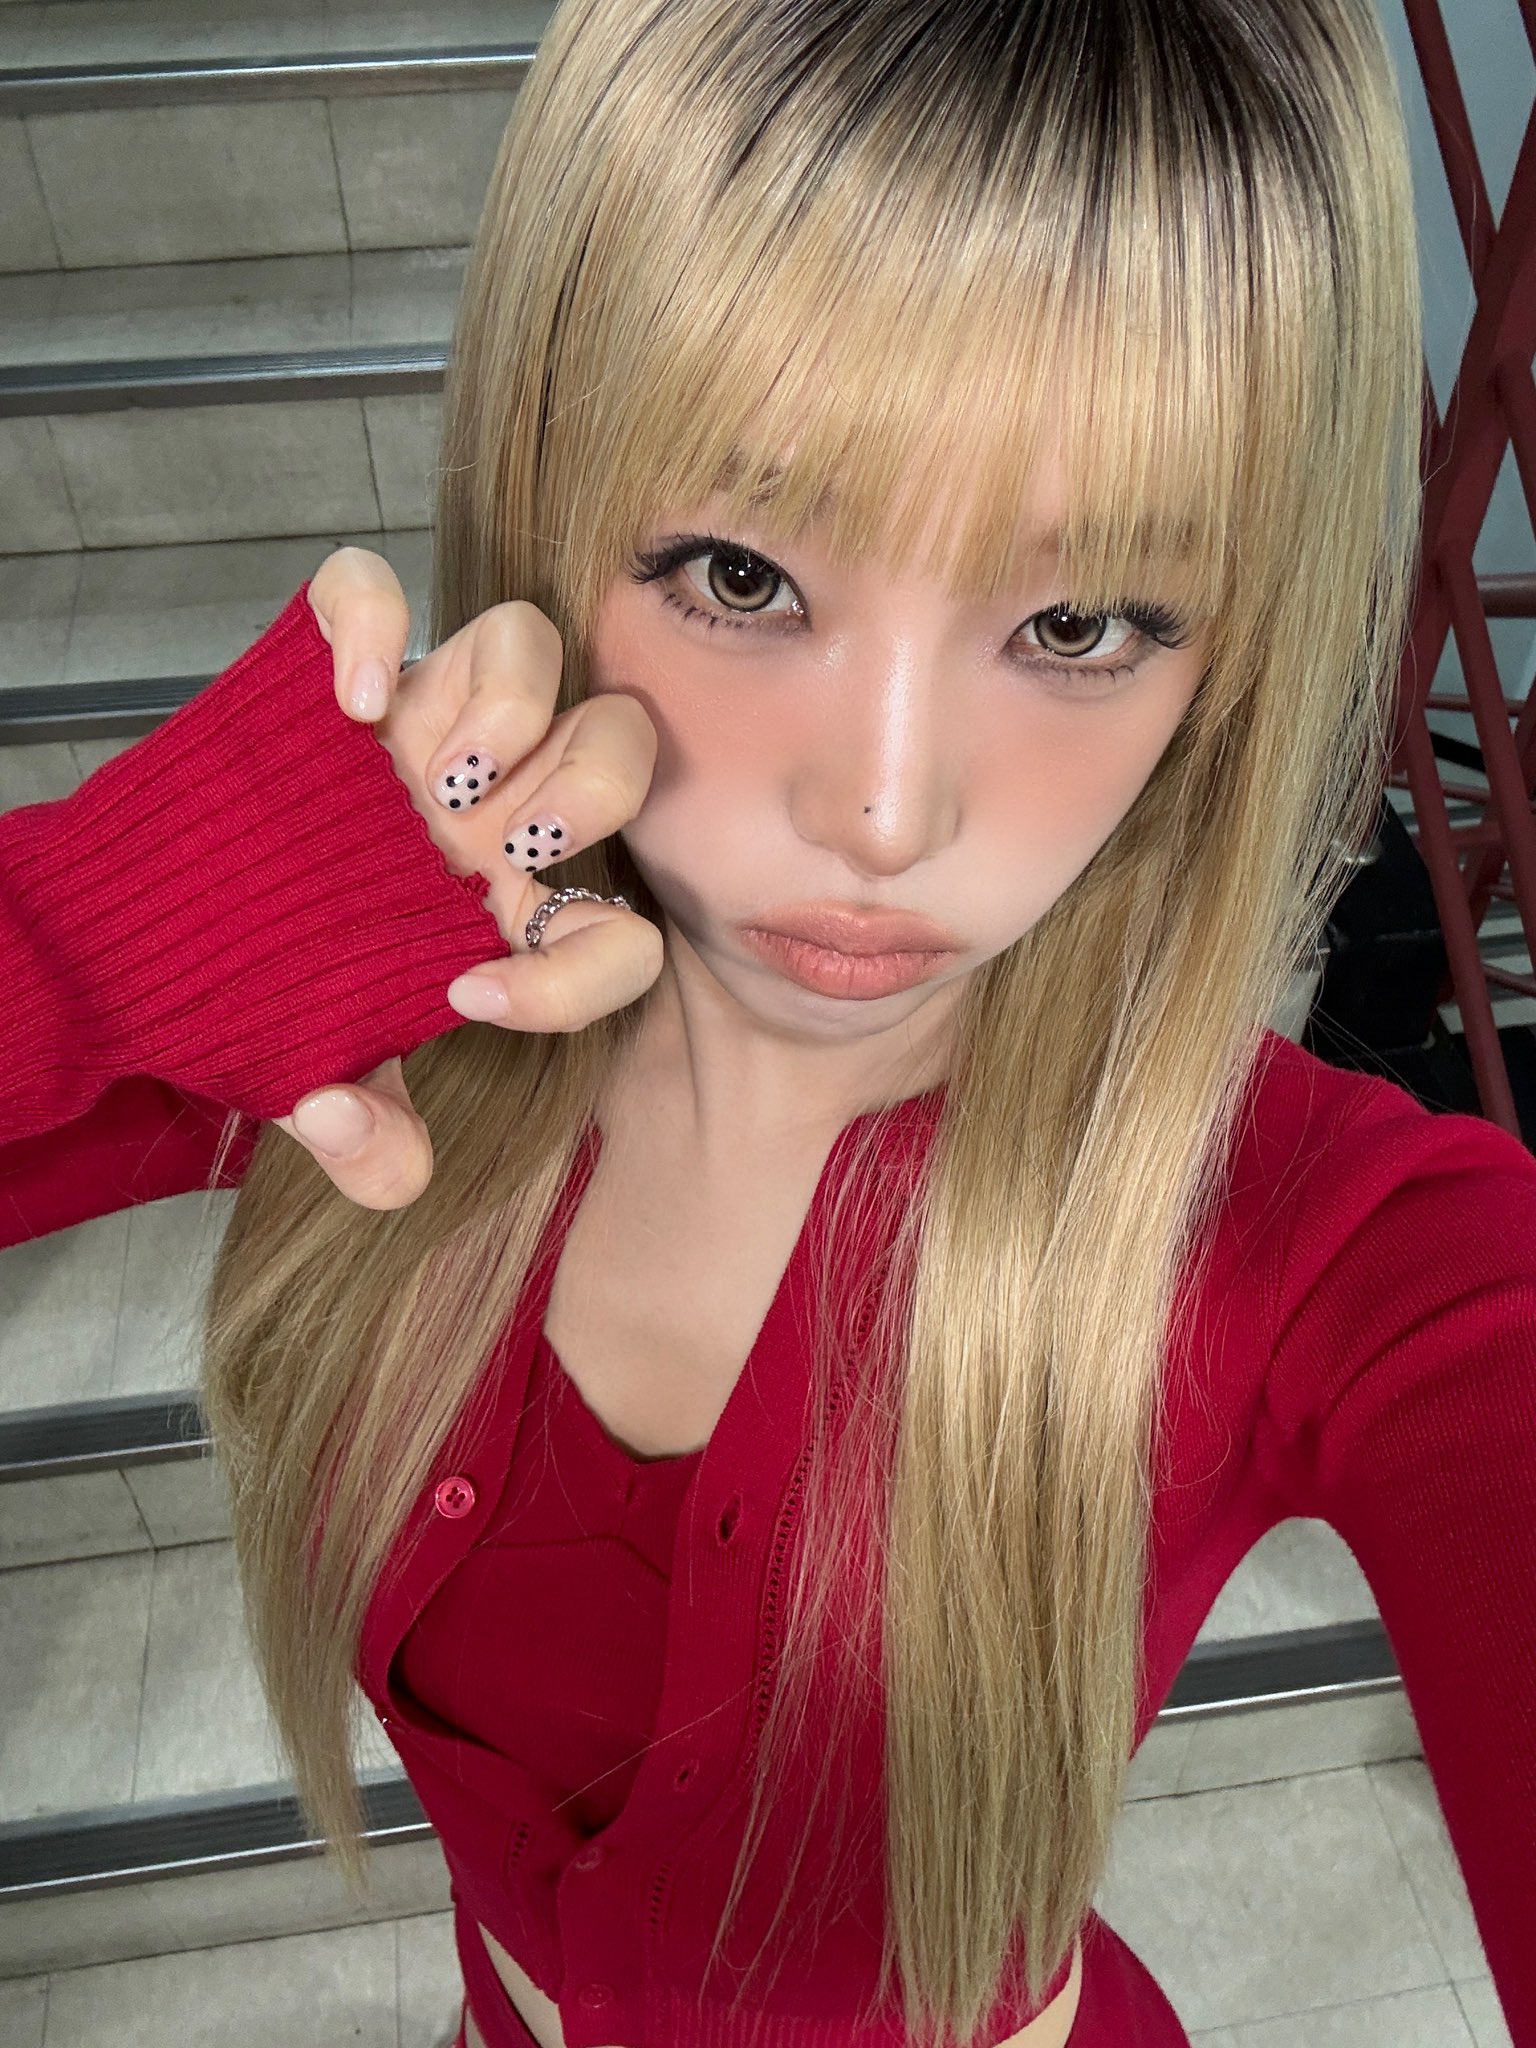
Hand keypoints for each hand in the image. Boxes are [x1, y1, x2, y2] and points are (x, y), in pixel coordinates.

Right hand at [272, 545, 662, 1208]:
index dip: (579, 976)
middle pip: (622, 745)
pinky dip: (367, 621)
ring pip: (529, 643)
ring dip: (509, 706)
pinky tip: (345, 703)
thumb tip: (384, 1165)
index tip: (468, 1000)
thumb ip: (367, 1133)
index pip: (619, 932)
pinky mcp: (329, 668)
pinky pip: (369, 588)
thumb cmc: (258, 989)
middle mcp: (487, 803)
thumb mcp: (315, 1073)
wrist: (147, 929)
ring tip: (432, 778)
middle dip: (589, 791)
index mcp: (508, 907)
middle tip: (497, 842)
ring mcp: (414, 724)